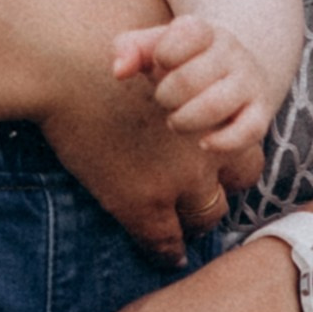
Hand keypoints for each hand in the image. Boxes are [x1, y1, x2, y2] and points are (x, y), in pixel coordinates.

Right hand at [40, 60, 231, 266]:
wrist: (68, 67)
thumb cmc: (108, 56)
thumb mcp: (159, 61)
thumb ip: (178, 85)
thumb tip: (170, 97)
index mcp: (217, 118)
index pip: (244, 159)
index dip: (227, 170)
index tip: (212, 174)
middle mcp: (206, 154)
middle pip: (227, 191)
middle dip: (213, 198)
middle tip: (196, 202)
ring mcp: (176, 182)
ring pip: (203, 218)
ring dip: (192, 224)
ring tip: (180, 229)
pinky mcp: (141, 204)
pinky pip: (166, 242)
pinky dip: (166, 251)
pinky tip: (164, 254)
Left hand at [112, 13, 276, 172]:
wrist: (231, 66)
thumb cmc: (180, 58)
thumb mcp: (153, 45)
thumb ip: (128, 48)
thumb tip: (119, 71)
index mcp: (203, 30)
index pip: (183, 35)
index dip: (162, 55)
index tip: (162, 62)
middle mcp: (231, 52)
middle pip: (189, 80)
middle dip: (166, 96)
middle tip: (165, 100)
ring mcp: (248, 81)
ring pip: (216, 106)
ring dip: (185, 121)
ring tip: (176, 121)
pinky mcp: (260, 112)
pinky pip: (249, 131)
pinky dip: (224, 142)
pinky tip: (203, 144)